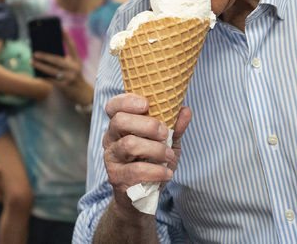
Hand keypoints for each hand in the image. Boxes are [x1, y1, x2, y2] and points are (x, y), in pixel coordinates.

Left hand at [32, 31, 93, 105]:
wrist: (82, 93)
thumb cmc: (74, 77)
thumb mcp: (74, 67)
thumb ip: (65, 60)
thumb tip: (47, 54)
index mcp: (77, 61)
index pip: (72, 47)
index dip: (68, 38)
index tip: (62, 29)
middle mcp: (74, 68)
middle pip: (57, 60)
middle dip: (45, 56)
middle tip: (35, 53)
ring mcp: (69, 77)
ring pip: (51, 70)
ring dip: (40, 66)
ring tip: (32, 62)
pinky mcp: (64, 86)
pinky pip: (50, 80)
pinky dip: (43, 76)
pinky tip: (36, 73)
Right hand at [102, 93, 192, 213]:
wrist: (143, 195)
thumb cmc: (153, 161)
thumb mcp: (167, 142)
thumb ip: (175, 126)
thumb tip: (185, 110)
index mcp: (120, 125)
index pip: (114, 106)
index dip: (127, 101)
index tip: (147, 104)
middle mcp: (110, 138)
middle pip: (120, 121)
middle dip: (147, 125)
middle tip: (165, 133)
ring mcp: (112, 158)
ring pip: (129, 145)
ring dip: (155, 149)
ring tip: (168, 155)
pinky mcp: (117, 177)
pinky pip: (136, 170)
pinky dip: (157, 171)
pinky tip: (166, 173)